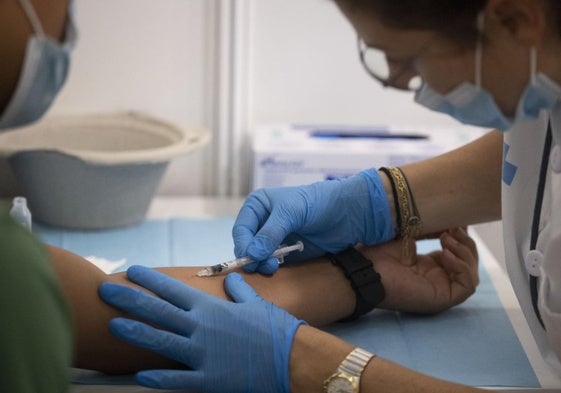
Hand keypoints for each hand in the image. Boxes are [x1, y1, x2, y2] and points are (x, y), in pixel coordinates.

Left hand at [98, 266, 304, 392]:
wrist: (293, 358)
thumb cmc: (274, 328)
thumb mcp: (255, 304)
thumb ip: (238, 290)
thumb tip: (229, 279)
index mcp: (211, 308)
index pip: (173, 289)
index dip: (150, 279)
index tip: (131, 270)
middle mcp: (201, 327)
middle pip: (158, 311)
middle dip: (129, 300)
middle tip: (105, 291)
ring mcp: (202, 354)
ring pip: (160, 342)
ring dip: (135, 332)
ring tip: (113, 325)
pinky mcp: (208, 378)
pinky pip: (178, 379)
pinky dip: (158, 378)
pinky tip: (139, 376)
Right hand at [233, 168, 393, 273]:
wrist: (347, 214)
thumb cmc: (318, 203)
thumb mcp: (291, 212)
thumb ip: (270, 233)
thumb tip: (252, 254)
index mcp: (258, 206)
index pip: (241, 229)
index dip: (243, 245)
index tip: (250, 258)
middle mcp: (262, 222)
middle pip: (246, 246)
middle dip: (252, 257)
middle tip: (263, 266)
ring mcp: (273, 239)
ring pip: (257, 258)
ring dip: (261, 264)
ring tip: (272, 267)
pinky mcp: (286, 253)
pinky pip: (271, 264)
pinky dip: (271, 268)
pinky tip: (277, 269)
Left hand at [361, 227, 478, 313]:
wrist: (367, 270)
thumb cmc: (379, 254)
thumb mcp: (409, 236)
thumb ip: (430, 229)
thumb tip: (451, 221)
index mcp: (428, 267)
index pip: (456, 254)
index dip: (460, 238)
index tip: (455, 222)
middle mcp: (437, 280)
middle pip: (468, 264)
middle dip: (465, 243)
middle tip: (453, 229)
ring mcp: (441, 291)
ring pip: (471, 275)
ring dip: (465, 253)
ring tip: (446, 239)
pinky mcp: (443, 299)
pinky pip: (467, 286)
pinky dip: (462, 267)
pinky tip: (444, 255)